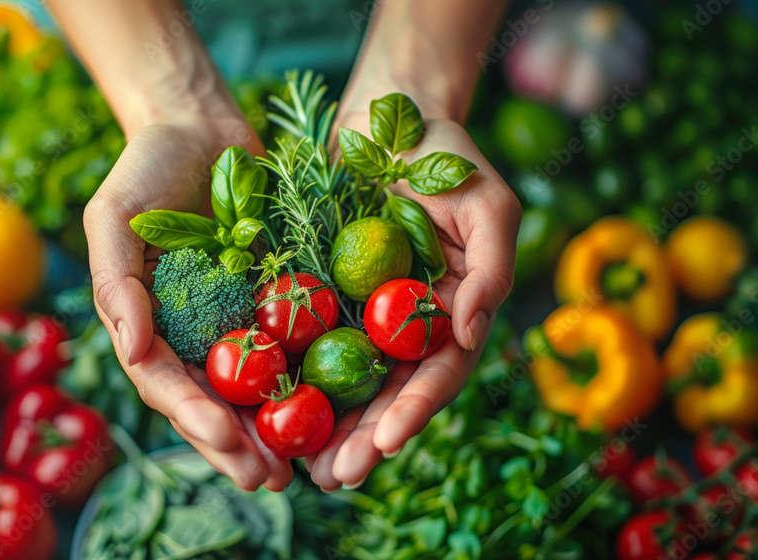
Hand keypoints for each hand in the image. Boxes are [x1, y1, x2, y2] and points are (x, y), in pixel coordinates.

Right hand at [84, 113, 294, 491]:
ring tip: (299, 469)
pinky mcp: (274, 300)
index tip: (227, 437)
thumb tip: (131, 346)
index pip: (166, 383)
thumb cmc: (147, 167)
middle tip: (267, 480)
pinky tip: (331, 409)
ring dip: (273, 431)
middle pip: (212, 400)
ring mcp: (233, 319)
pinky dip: (306, 379)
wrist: (202, 127)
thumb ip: (115, 281)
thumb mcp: (114, 216)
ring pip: (253, 388)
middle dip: (237, 445)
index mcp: (148, 324)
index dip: (194, 415)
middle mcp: (190, 332)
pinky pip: (291, 346)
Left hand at [306, 112, 521, 490]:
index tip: (387, 441)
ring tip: (303, 469)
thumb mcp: (487, 203)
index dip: (415, 409)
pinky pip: (303, 341)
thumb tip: (471, 333)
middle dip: (364, 438)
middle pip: (388, 392)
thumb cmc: (447, 155)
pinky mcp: (322, 294)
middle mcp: (408, 323)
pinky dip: (291, 379)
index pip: (438, 372)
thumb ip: (491, 267)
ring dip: (326, 427)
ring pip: (344, 381)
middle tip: (335, 477)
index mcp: (453, 310)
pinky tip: (267, 411)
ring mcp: (363, 312)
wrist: (386, 115)